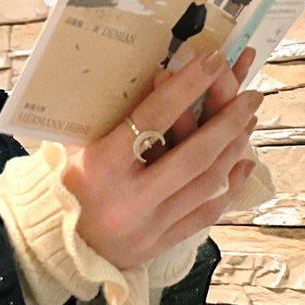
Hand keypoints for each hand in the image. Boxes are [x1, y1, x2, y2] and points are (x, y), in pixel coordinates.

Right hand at [63, 45, 264, 273]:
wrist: (53, 244)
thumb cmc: (66, 183)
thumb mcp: (80, 145)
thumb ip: (117, 116)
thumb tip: (164, 76)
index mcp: (101, 166)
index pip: (153, 119)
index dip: (187, 87)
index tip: (215, 59)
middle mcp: (130, 198)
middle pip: (193, 155)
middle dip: (227, 121)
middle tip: (251, 94)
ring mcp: (149, 226)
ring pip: (207, 183)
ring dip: (233, 149)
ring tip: (248, 121)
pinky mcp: (162, 245)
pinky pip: (207, 213)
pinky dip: (229, 185)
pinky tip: (244, 163)